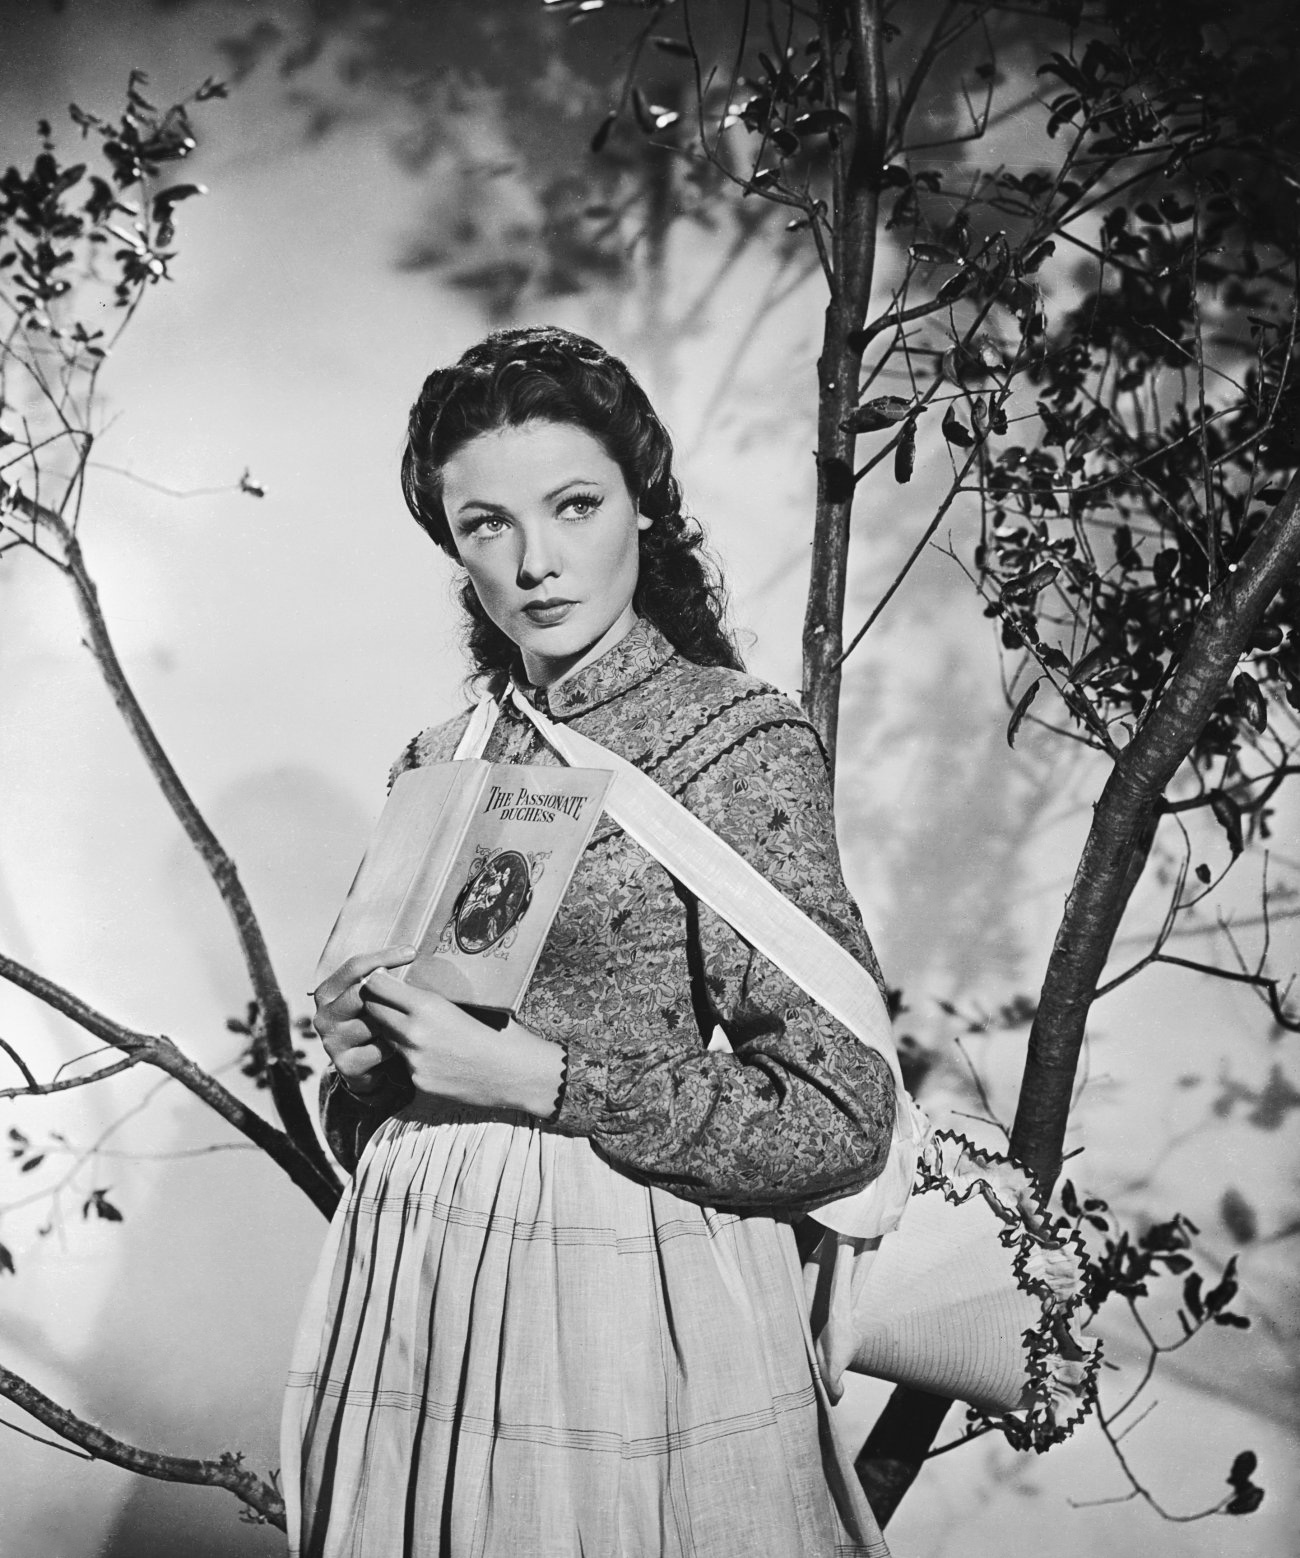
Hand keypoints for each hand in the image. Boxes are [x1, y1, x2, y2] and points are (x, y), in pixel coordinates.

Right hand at [312, 945, 415, 1093]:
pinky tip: (399, 1046)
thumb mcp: (371, 997)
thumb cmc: (373, 1022)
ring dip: (394, 1023)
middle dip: (391, 995)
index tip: (412, 952)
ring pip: (374, 1021)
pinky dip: (395, 1046)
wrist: (367, 1067)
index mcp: (326, 993)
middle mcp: (323, 1016)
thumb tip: (409, 950)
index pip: (355, 967)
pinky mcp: (345, 1065)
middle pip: (363, 993)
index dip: (384, 956)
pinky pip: (381, 1048)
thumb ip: (378, 979)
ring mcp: (331, 1042)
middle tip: (414, 996)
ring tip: (404, 1025)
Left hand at [359, 970, 564, 1116]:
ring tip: (416, 1028)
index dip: (377, 979)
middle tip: (388, 1000)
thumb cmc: (502, 1031)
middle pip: (373, 1011)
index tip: (382, 977)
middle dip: (377, 1004)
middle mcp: (414, 1033)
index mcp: (428, 1006)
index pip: (378, 985)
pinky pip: (403, 1064)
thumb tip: (415, 985)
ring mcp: (414, 1061)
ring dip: (393, 1031)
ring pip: (386, 1038)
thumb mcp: (468, 1003)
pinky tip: (435, 1055)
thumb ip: (437, 997)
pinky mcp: (419, 1082)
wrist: (519, 1073)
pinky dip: (413, 1057)